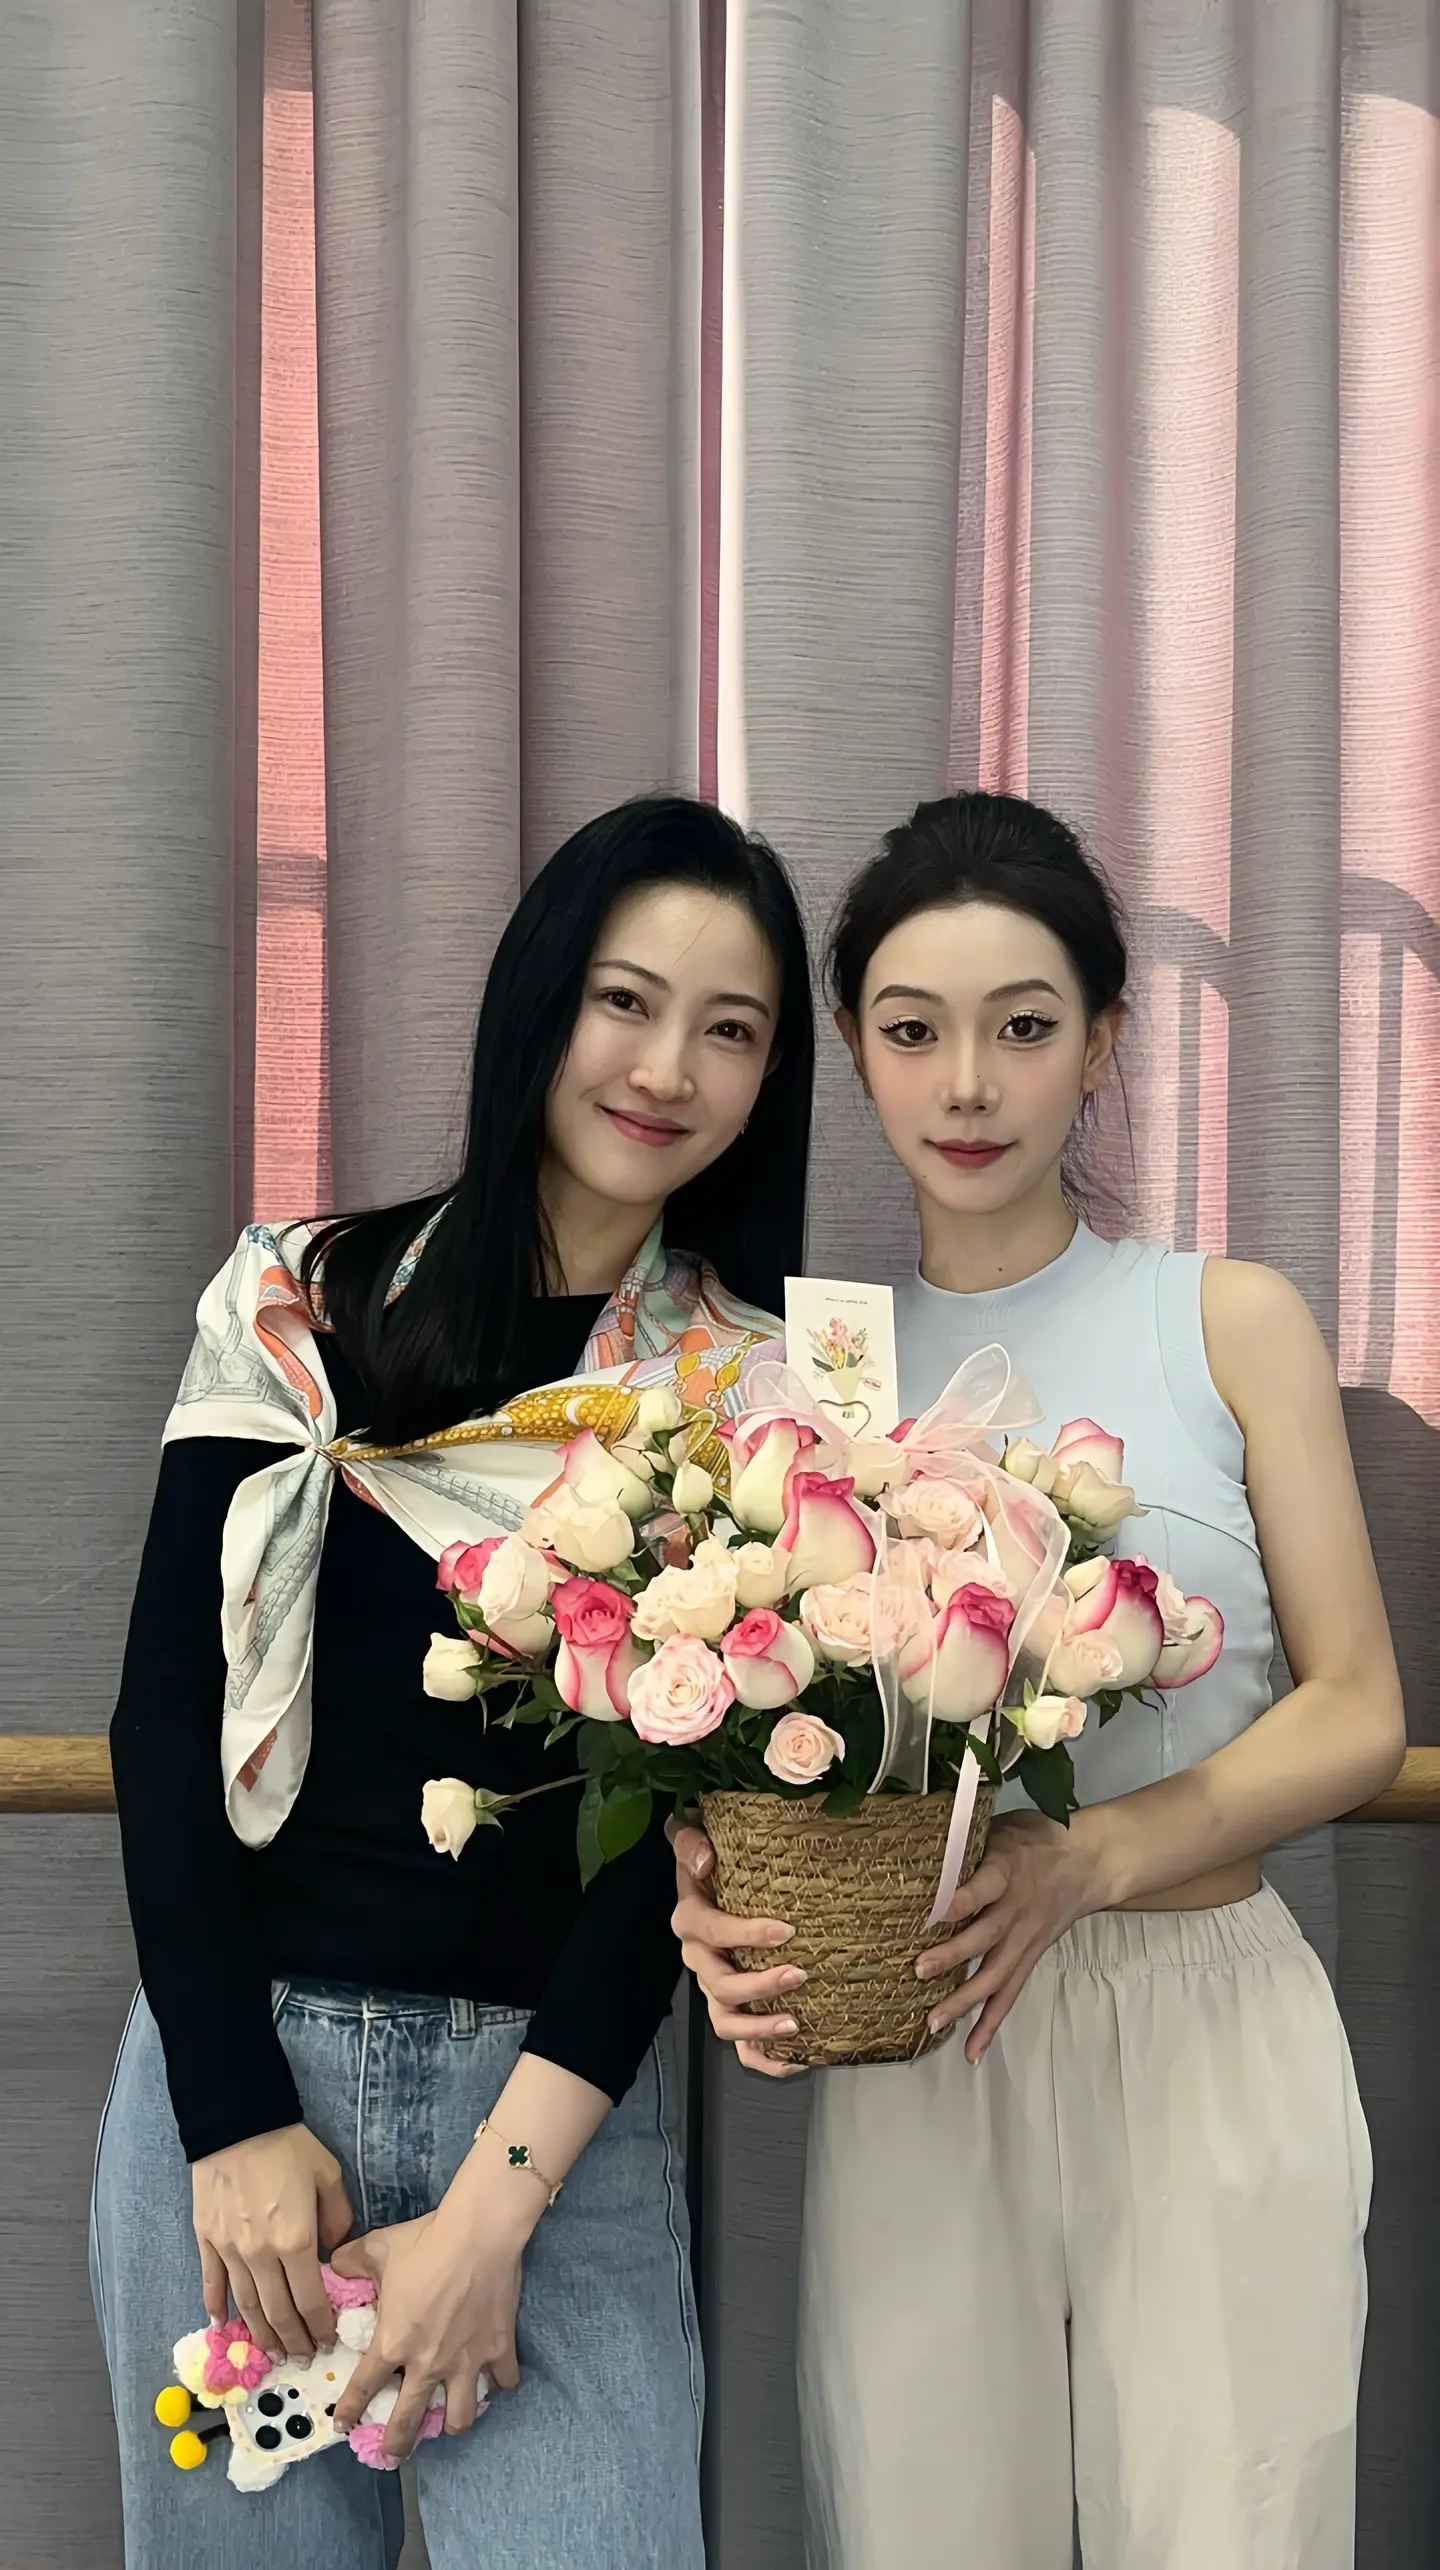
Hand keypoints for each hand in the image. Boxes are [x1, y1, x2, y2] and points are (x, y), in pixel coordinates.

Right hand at [191, 2123, 351, 2363]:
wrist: (237, 2122)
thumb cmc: (288, 2147)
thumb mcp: (328, 2175)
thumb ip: (336, 2218)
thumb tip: (332, 2249)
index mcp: (296, 2241)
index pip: (310, 2299)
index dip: (319, 2326)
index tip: (326, 2341)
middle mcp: (262, 2255)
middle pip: (278, 2311)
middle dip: (293, 2339)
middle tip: (303, 2357)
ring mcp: (230, 2251)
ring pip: (246, 2305)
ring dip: (261, 2334)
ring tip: (273, 2353)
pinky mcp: (207, 2240)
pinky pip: (212, 2283)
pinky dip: (216, 2308)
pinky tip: (222, 2327)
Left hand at [330, 2188, 523, 2459]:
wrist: (478, 2234)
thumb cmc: (425, 2243)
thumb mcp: (378, 2249)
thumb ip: (351, 2261)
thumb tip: (333, 2264)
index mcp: (394, 2344)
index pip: (364, 2388)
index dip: (350, 2410)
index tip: (343, 2425)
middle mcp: (427, 2363)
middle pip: (409, 2421)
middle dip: (398, 2445)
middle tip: (394, 2456)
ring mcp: (466, 2362)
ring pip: (459, 2417)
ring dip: (452, 2421)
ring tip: (449, 2420)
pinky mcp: (498, 2350)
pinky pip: (503, 2381)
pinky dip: (500, 2382)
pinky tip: (496, 2378)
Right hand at [670, 1822, 807, 2078]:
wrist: (713, 1883)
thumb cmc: (711, 1861)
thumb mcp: (693, 1840)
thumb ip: (691, 1842)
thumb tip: (704, 1860)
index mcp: (691, 1921)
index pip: (711, 1930)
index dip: (745, 1933)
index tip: (787, 1931)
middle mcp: (699, 1960)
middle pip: (719, 1985)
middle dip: (759, 1985)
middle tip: (800, 1975)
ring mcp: (714, 1990)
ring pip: (726, 2022)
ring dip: (759, 2028)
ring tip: (794, 2024)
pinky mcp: (732, 2011)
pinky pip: (741, 2048)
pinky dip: (765, 2060)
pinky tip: (795, 2061)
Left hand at [914, 1810, 1104, 2062]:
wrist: (1090, 1862)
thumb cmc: (1034, 1839)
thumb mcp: (1002, 1828)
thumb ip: (967, 1842)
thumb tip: (915, 1847)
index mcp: (1008, 1870)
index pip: (985, 1887)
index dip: (961, 1899)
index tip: (932, 1912)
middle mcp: (1017, 1909)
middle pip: (985, 1938)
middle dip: (952, 1957)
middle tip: (917, 1971)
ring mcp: (1025, 1939)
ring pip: (995, 1974)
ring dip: (964, 2000)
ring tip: (933, 2023)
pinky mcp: (1030, 1958)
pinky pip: (1010, 1994)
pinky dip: (991, 2023)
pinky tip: (972, 2050)